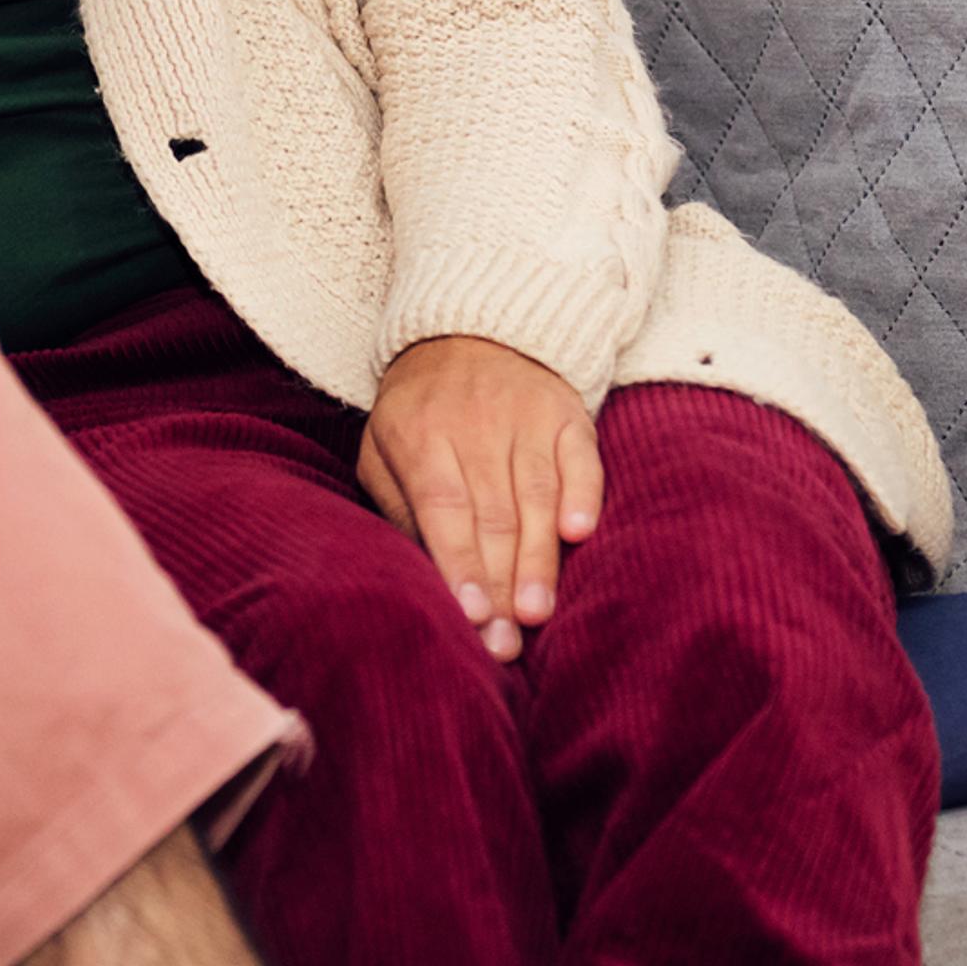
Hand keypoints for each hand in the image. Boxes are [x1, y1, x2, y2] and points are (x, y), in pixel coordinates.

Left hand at [356, 334, 604, 660]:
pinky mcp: (566, 412)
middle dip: (499, 584)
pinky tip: (580, 533)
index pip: (443, 508)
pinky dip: (583, 493)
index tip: (470, 615)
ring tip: (537, 613)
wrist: (472, 324)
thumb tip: (423, 574)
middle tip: (505, 643)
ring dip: (538, 557)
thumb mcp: (383, 445)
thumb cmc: (420, 410)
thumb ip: (397, 505)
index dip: (458, 563)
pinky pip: (580, 457)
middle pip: (491, 514)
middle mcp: (474, 424)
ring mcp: (525, 416)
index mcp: (419, 435)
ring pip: (534, 494)